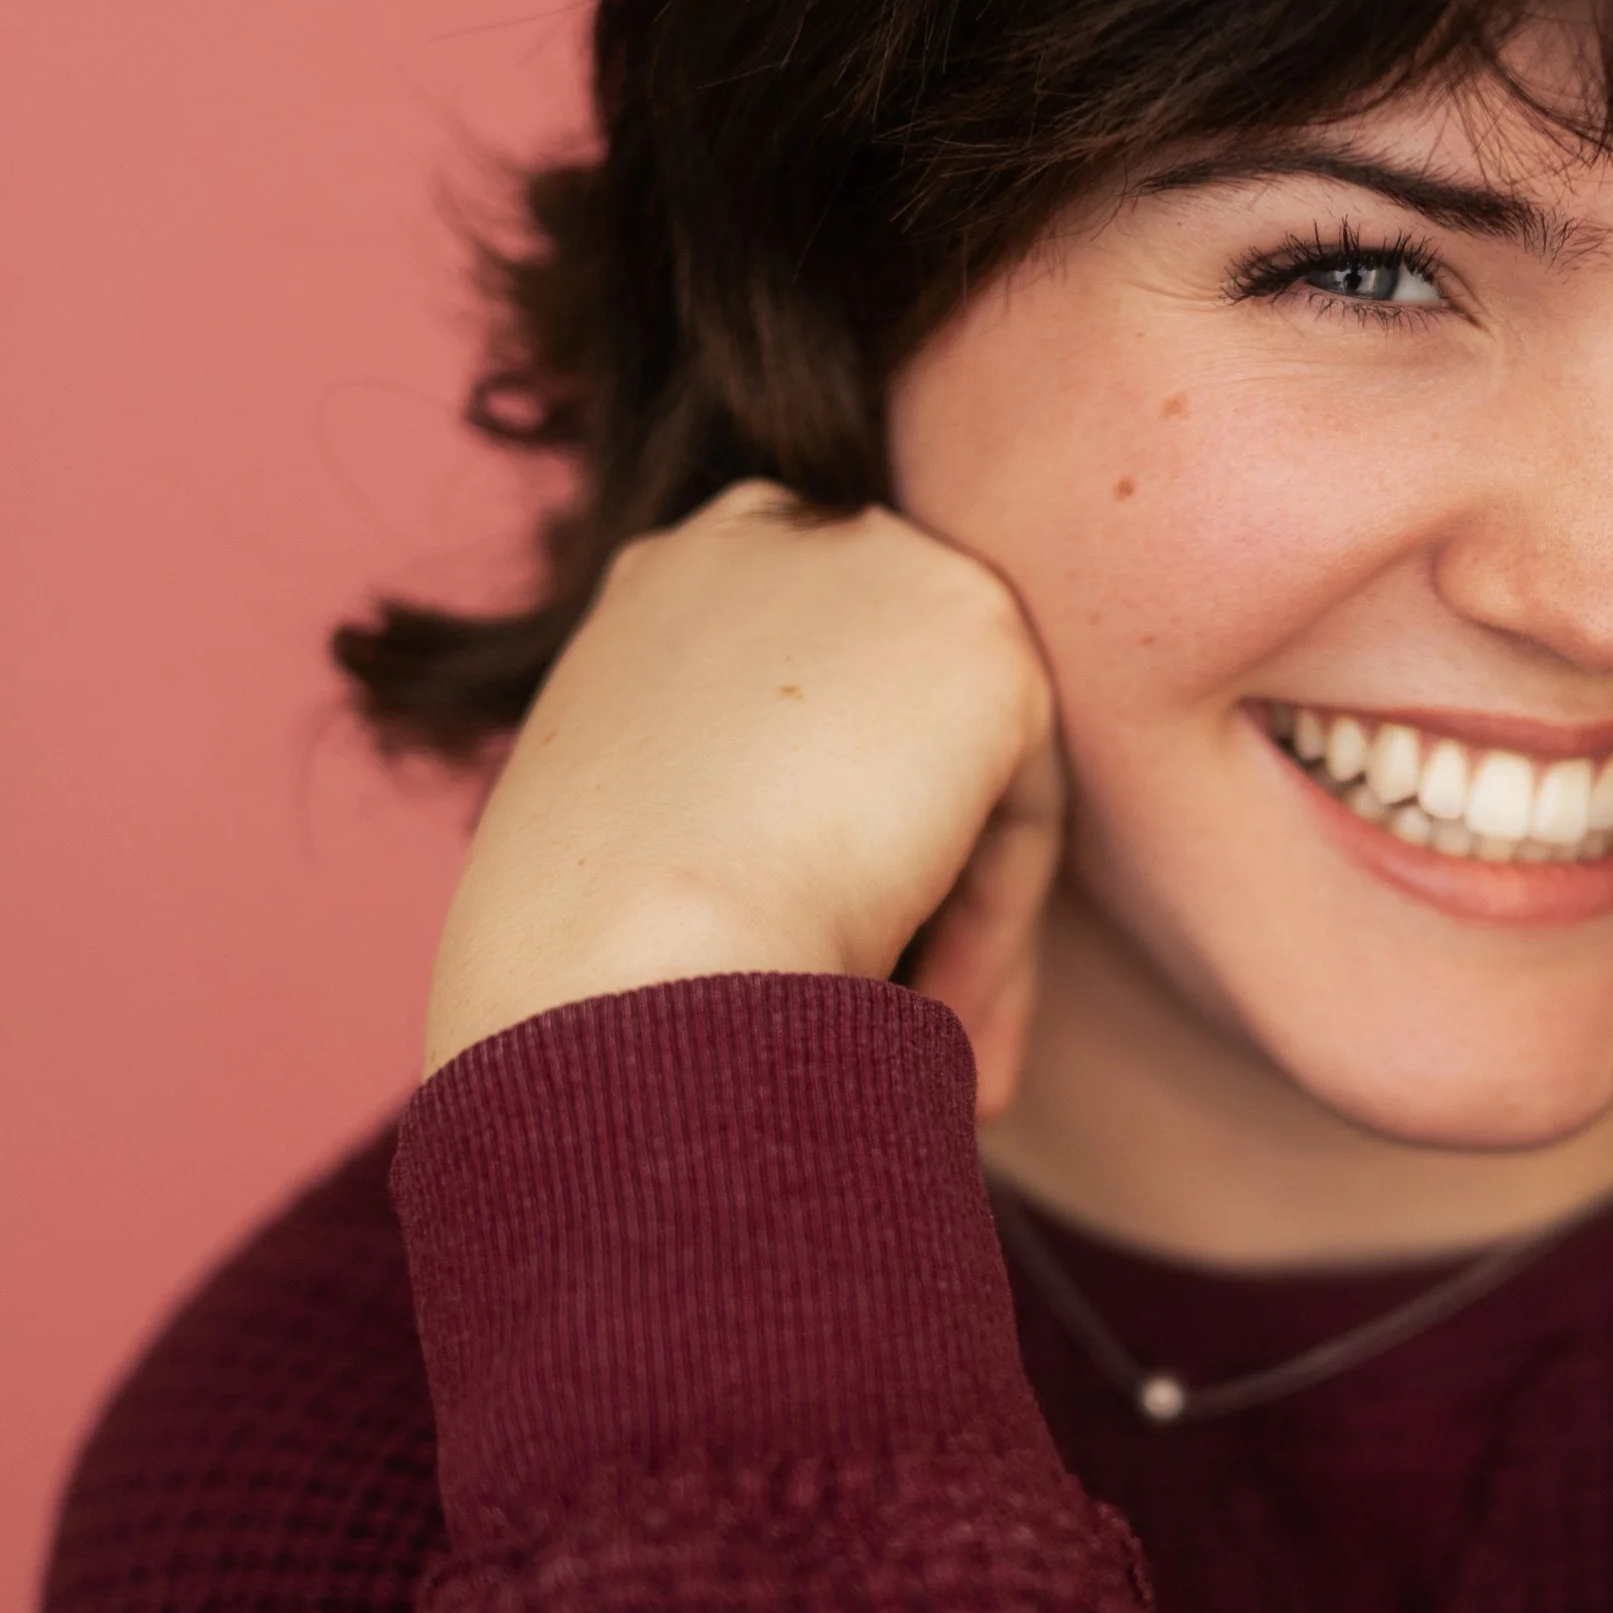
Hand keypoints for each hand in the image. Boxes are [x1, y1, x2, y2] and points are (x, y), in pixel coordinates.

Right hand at [422, 486, 1064, 1107]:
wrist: (626, 967)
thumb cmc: (588, 961)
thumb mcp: (630, 843)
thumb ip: (728, 808)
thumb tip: (840, 891)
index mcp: (663, 586)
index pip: (796, 702)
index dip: (822, 847)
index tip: (815, 975)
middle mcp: (765, 536)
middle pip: (893, 730)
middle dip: (919, 891)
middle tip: (922, 1043)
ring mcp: (877, 563)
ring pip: (966, 776)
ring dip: (962, 933)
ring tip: (948, 1076)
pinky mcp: (979, 629)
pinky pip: (1025, 807)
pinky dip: (995, 929)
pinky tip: (947, 1028)